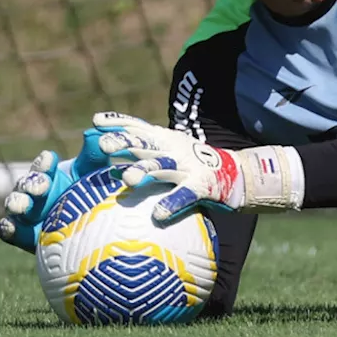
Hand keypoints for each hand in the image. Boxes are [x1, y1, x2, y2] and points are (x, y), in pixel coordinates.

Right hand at [0, 130, 109, 252]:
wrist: (95, 229)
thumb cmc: (93, 194)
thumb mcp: (94, 173)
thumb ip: (95, 155)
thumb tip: (95, 133)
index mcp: (50, 175)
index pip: (43, 166)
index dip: (45, 163)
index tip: (51, 158)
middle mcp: (34, 192)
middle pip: (27, 185)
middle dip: (33, 184)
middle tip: (42, 185)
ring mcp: (27, 214)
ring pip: (15, 205)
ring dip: (17, 203)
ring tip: (22, 205)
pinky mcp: (24, 235)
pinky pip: (9, 231)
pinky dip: (8, 228)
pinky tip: (11, 227)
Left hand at [92, 111, 303, 221]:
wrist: (239, 175)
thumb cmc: (195, 167)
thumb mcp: (171, 154)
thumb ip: (144, 156)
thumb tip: (107, 162)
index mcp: (166, 141)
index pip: (139, 128)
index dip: (119, 123)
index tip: (97, 123)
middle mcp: (174, 150)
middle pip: (146, 144)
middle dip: (125, 142)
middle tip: (104, 146)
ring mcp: (189, 166)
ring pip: (163, 166)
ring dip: (145, 170)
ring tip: (127, 179)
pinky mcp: (204, 185)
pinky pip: (185, 194)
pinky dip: (173, 202)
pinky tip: (159, 214)